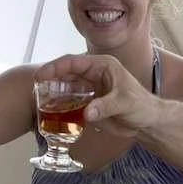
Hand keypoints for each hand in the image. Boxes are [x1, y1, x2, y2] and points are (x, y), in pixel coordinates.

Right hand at [34, 53, 161, 136]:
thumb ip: (106, 106)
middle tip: (35, 85)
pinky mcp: (89, 101)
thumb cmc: (141, 106)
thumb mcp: (125, 103)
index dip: (56, 67)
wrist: (147, 121)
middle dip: (50, 77)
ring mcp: (90, 87)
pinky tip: (49, 109)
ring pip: (66, 86)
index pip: (75, 62)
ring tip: (38, 97)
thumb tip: (87, 112)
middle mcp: (94, 73)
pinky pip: (71, 100)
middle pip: (67, 72)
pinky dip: (60, 104)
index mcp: (103, 65)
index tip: (41, 75)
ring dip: (53, 91)